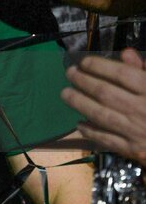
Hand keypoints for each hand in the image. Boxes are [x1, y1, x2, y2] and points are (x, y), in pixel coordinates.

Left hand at [62, 48, 145, 165]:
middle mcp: (142, 109)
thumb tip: (125, 53)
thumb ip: (144, 69)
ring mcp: (137, 131)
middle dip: (83, 81)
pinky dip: (91, 131)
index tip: (84, 61)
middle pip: (106, 93)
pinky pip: (107, 139)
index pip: (121, 74)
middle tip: (69, 73)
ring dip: (79, 103)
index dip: (99, 66)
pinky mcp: (133, 150)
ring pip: (101, 115)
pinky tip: (80, 123)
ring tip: (66, 94)